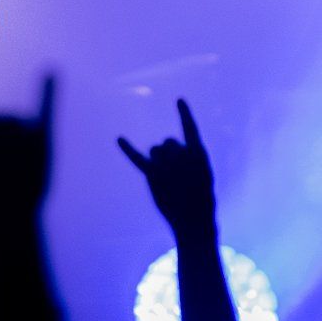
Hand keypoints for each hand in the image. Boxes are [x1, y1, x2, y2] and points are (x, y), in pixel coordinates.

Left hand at [118, 98, 215, 234]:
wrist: (195, 221)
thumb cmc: (201, 198)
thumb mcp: (202, 174)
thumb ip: (186, 157)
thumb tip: (163, 148)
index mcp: (199, 154)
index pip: (190, 128)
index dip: (184, 114)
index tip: (178, 99)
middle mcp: (182, 155)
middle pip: (167, 142)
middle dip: (169, 154)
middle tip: (176, 175)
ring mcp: (167, 165)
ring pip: (154, 150)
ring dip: (158, 161)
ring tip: (167, 179)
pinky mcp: (153, 175)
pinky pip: (138, 158)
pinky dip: (127, 148)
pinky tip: (119, 138)